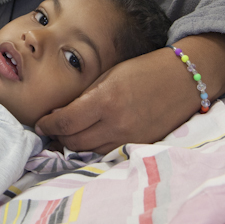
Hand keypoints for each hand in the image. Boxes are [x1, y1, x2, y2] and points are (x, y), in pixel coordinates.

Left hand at [34, 34, 224, 152]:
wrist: (183, 79)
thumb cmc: (145, 70)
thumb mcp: (110, 76)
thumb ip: (87, 96)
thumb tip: (63, 113)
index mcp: (105, 101)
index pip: (65, 122)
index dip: (48, 125)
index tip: (41, 123)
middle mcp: (116, 124)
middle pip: (74, 142)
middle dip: (58, 137)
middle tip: (51, 129)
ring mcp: (129, 139)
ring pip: (90, 152)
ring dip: (75, 145)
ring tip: (68, 135)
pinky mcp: (140, 146)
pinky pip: (108, 154)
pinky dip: (95, 149)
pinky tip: (90, 140)